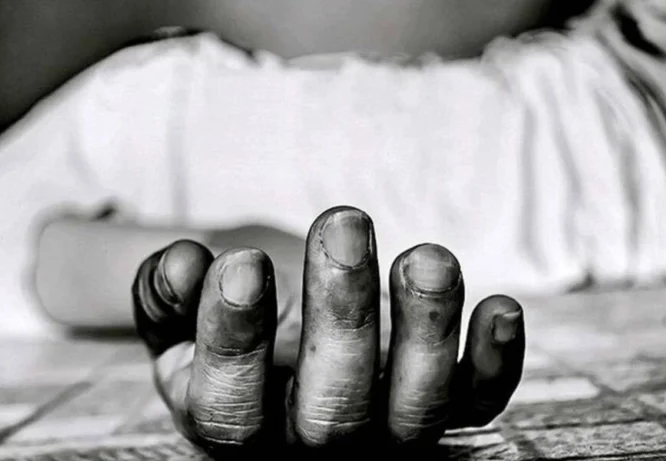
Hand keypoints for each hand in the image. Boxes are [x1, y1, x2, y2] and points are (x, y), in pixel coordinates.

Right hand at [132, 206, 524, 457]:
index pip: (229, 409)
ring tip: (425, 257)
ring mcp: (387, 433)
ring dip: (425, 331)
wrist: (288, 344)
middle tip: (343, 224)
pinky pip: (479, 400)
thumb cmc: (235, 326)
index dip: (235, 340)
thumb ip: (166, 296)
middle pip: (334, 412)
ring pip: (417, 408)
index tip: (241, 262)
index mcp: (234, 428)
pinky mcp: (447, 409)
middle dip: (340, 315)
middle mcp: (314, 445)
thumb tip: (183, 265)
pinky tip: (499, 306)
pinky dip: (495, 360)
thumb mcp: (179, 317)